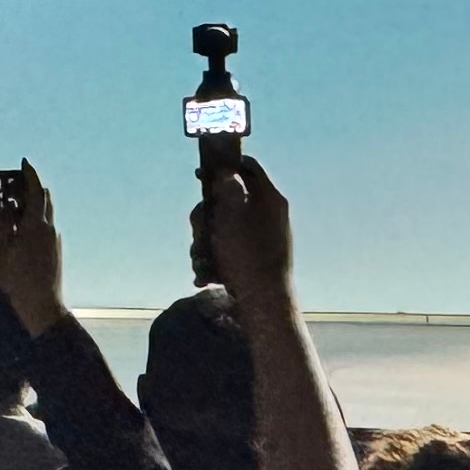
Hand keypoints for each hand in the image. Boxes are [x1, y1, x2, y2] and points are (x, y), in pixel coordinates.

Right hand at [0, 165, 67, 336]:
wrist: (42, 305)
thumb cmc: (18, 280)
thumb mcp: (2, 251)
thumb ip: (4, 224)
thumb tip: (7, 205)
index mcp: (37, 225)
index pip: (36, 191)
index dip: (30, 174)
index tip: (24, 162)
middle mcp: (50, 228)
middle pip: (44, 199)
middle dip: (31, 186)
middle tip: (14, 182)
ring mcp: (54, 239)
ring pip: (45, 212)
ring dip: (32, 203)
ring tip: (13, 203)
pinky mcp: (54, 248)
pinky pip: (44, 224)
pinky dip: (33, 217)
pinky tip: (19, 225)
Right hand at [200, 155, 296, 307]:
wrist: (264, 303)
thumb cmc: (247, 255)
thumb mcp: (231, 212)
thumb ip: (226, 186)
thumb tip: (225, 173)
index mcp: (270, 198)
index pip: (248, 167)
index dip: (223, 166)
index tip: (200, 174)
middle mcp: (269, 216)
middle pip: (228, 203)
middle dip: (206, 218)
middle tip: (199, 230)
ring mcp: (264, 239)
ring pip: (223, 231)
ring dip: (206, 244)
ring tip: (201, 262)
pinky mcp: (257, 260)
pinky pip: (229, 252)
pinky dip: (215, 262)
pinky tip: (208, 276)